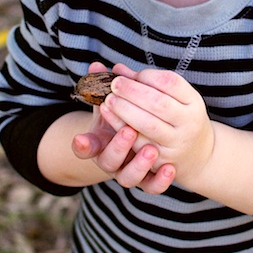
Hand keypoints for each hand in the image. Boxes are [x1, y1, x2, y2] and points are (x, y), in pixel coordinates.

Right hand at [71, 63, 175, 193]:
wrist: (149, 144)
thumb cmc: (128, 117)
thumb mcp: (115, 103)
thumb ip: (106, 86)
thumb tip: (97, 65)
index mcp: (99, 142)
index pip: (85, 148)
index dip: (83, 145)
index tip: (82, 138)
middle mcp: (112, 161)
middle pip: (109, 161)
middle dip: (119, 145)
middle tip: (129, 130)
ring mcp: (129, 173)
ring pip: (129, 178)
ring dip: (139, 163)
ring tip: (151, 148)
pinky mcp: (149, 181)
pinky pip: (153, 186)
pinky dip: (161, 180)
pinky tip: (170, 168)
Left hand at [99, 64, 214, 186]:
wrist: (198, 154)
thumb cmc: (180, 117)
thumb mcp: (174, 98)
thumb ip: (147, 82)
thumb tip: (118, 69)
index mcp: (193, 101)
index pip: (171, 82)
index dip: (148, 76)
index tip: (131, 74)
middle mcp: (189, 122)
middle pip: (159, 103)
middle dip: (132, 91)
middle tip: (114, 84)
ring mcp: (177, 142)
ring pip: (148, 125)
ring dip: (124, 110)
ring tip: (108, 99)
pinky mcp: (163, 159)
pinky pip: (139, 142)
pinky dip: (121, 127)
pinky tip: (109, 116)